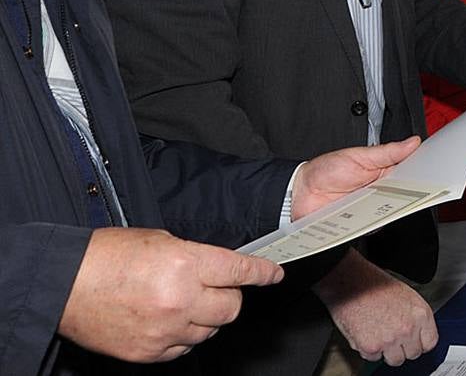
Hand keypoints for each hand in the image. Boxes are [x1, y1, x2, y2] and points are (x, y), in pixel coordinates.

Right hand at [58, 227, 282, 362]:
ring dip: (206, 317)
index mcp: (185, 263)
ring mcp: (165, 330)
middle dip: (230, 295)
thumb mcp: (161, 240)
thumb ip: (196, 256)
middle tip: (216, 288)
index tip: (273, 275)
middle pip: (231, 307)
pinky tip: (167, 320)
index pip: (239, 270)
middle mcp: (180, 299)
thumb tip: (220, 269)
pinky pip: (184, 348)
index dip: (261, 273)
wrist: (63, 284)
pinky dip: (183, 335)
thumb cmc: (106, 256)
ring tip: (183, 303)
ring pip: (211, 330)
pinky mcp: (149, 352)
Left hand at [291, 136, 420, 219]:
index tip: (432, 170)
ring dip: (393, 208)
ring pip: (392, 212)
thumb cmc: (325, 171)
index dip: (422, 173)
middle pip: (406, 195)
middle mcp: (381, 192)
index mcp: (383, 172)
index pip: (410, 174)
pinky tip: (371, 215)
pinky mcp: (362, 225)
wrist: (300, 193)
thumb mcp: (358, 156)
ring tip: (387, 200)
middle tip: (414, 187)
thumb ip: (387, 152)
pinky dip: (375, 222)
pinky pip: (375, 226)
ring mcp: (372, 209)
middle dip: (412, 192)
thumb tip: (413, 142)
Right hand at [314, 250, 436, 365]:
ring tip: (379, 335)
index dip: (420, 342)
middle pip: (413, 353)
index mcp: (420, 314)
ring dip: (388, 352)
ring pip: (395, 360)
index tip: (414, 341)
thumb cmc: (375, 284)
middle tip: (393, 336)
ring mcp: (390, 340)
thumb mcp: (407, 296)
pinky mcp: (371, 347)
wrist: (351, 282)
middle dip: (403, 347)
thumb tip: (418, 333)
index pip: (430, 342)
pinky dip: (369, 350)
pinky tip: (367, 333)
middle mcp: (408, 329)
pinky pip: (374, 358)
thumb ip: (414, 318)